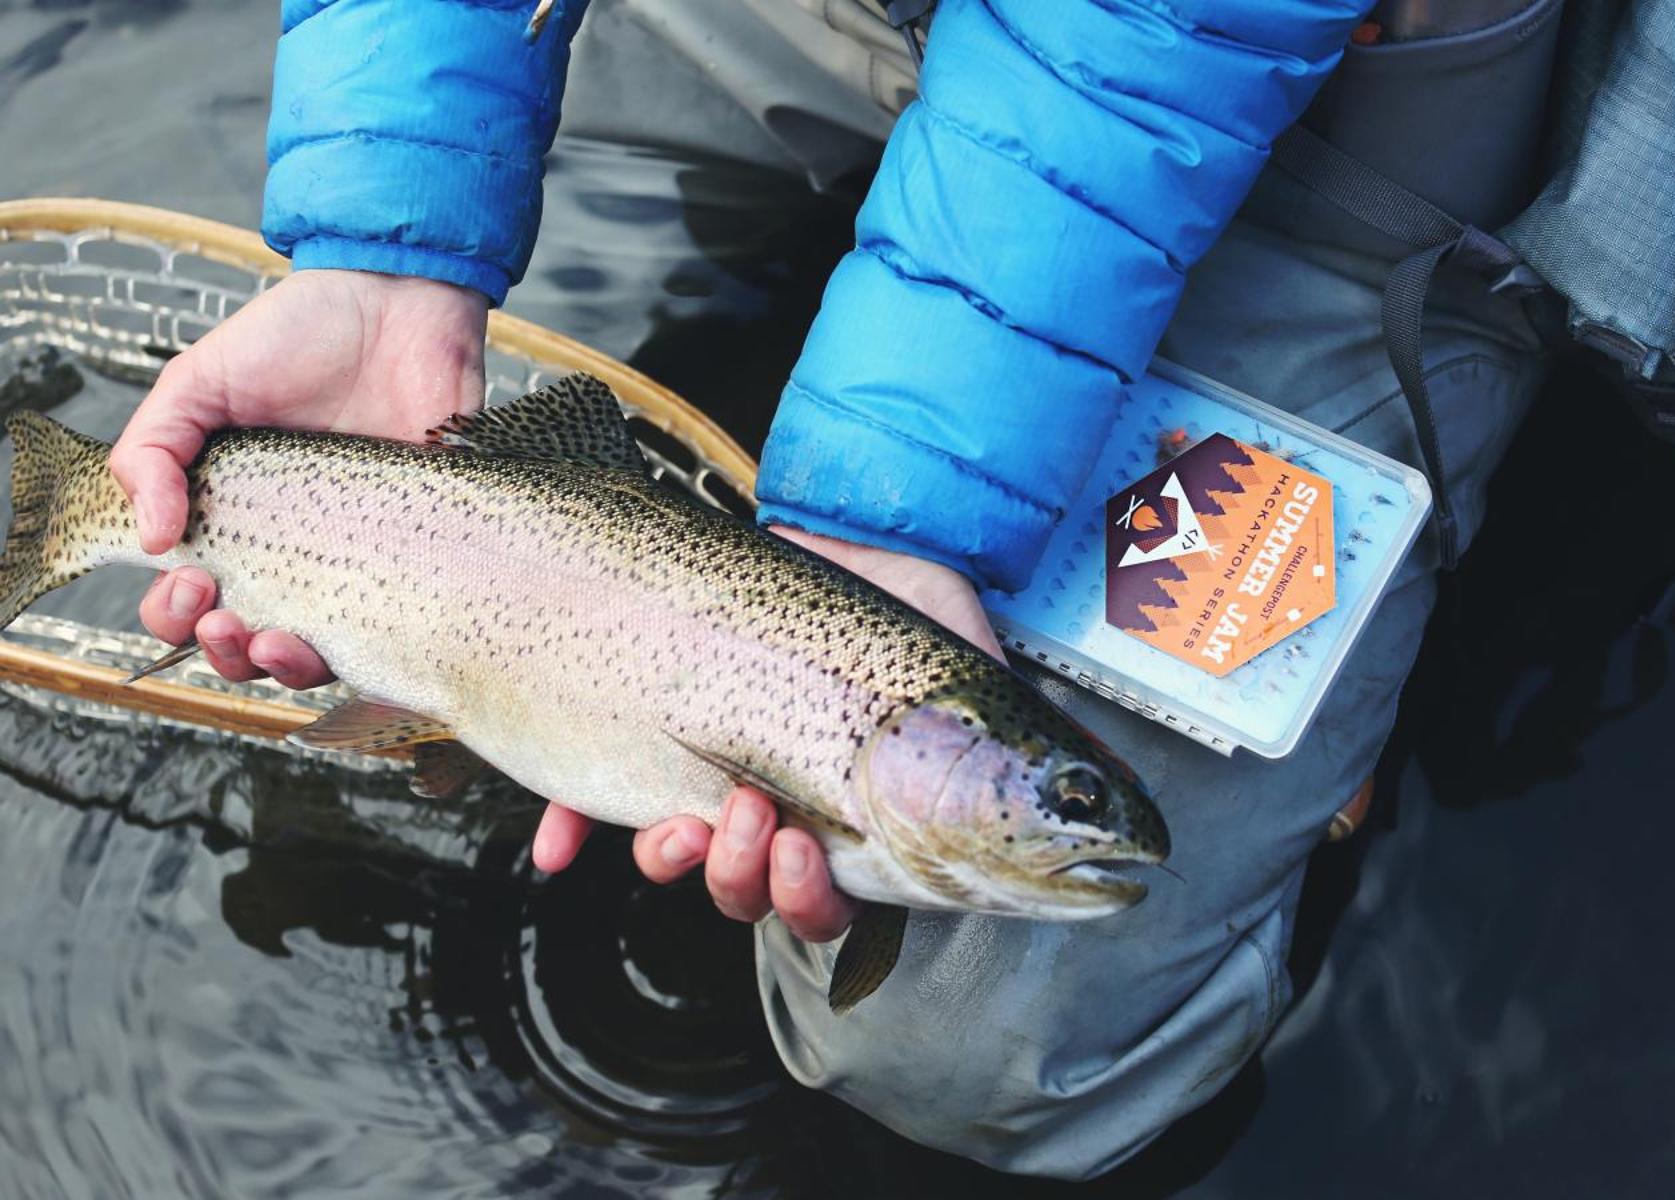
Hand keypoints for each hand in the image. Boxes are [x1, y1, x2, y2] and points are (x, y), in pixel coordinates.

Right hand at [111, 270, 487, 686]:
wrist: (399, 305)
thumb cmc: (299, 336)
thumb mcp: (200, 380)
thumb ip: (154, 449)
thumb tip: (151, 539)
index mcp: (231, 519)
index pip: (188, 601)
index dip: (175, 615)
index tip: (190, 581)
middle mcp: (292, 551)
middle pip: (244, 644)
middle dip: (221, 651)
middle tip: (223, 615)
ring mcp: (359, 558)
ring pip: (316, 654)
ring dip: (283, 667)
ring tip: (273, 640)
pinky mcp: (421, 555)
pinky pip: (399, 630)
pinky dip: (372, 655)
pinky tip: (351, 642)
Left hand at [534, 527, 1006, 943]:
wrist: (848, 519)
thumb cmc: (917, 598)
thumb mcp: (969, 673)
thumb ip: (1006, 750)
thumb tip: (1092, 817)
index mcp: (860, 819)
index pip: (834, 904)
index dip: (810, 906)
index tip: (806, 856)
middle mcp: (785, 809)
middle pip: (750, 896)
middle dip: (742, 879)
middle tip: (752, 817)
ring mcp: (716, 773)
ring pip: (682, 858)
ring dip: (675, 858)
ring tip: (684, 812)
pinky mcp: (656, 731)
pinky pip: (599, 801)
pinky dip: (574, 828)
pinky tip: (560, 844)